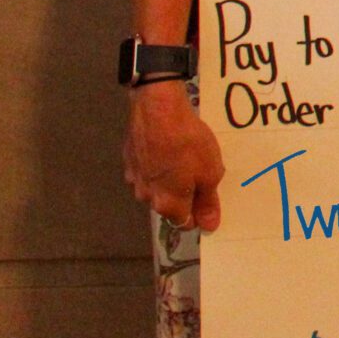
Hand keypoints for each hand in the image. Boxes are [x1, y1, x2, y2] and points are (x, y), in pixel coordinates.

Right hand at [123, 82, 225, 231]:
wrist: (157, 110)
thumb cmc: (188, 145)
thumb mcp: (209, 174)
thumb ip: (207, 202)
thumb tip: (209, 226)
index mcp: (166, 204)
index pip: (185, 222)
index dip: (199, 213)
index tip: (209, 198)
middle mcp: (146, 197)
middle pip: (169, 205)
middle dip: (185, 194)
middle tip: (200, 172)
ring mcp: (134, 178)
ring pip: (157, 187)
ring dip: (170, 179)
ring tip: (184, 157)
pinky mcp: (129, 160)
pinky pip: (148, 170)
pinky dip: (158, 164)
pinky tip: (168, 149)